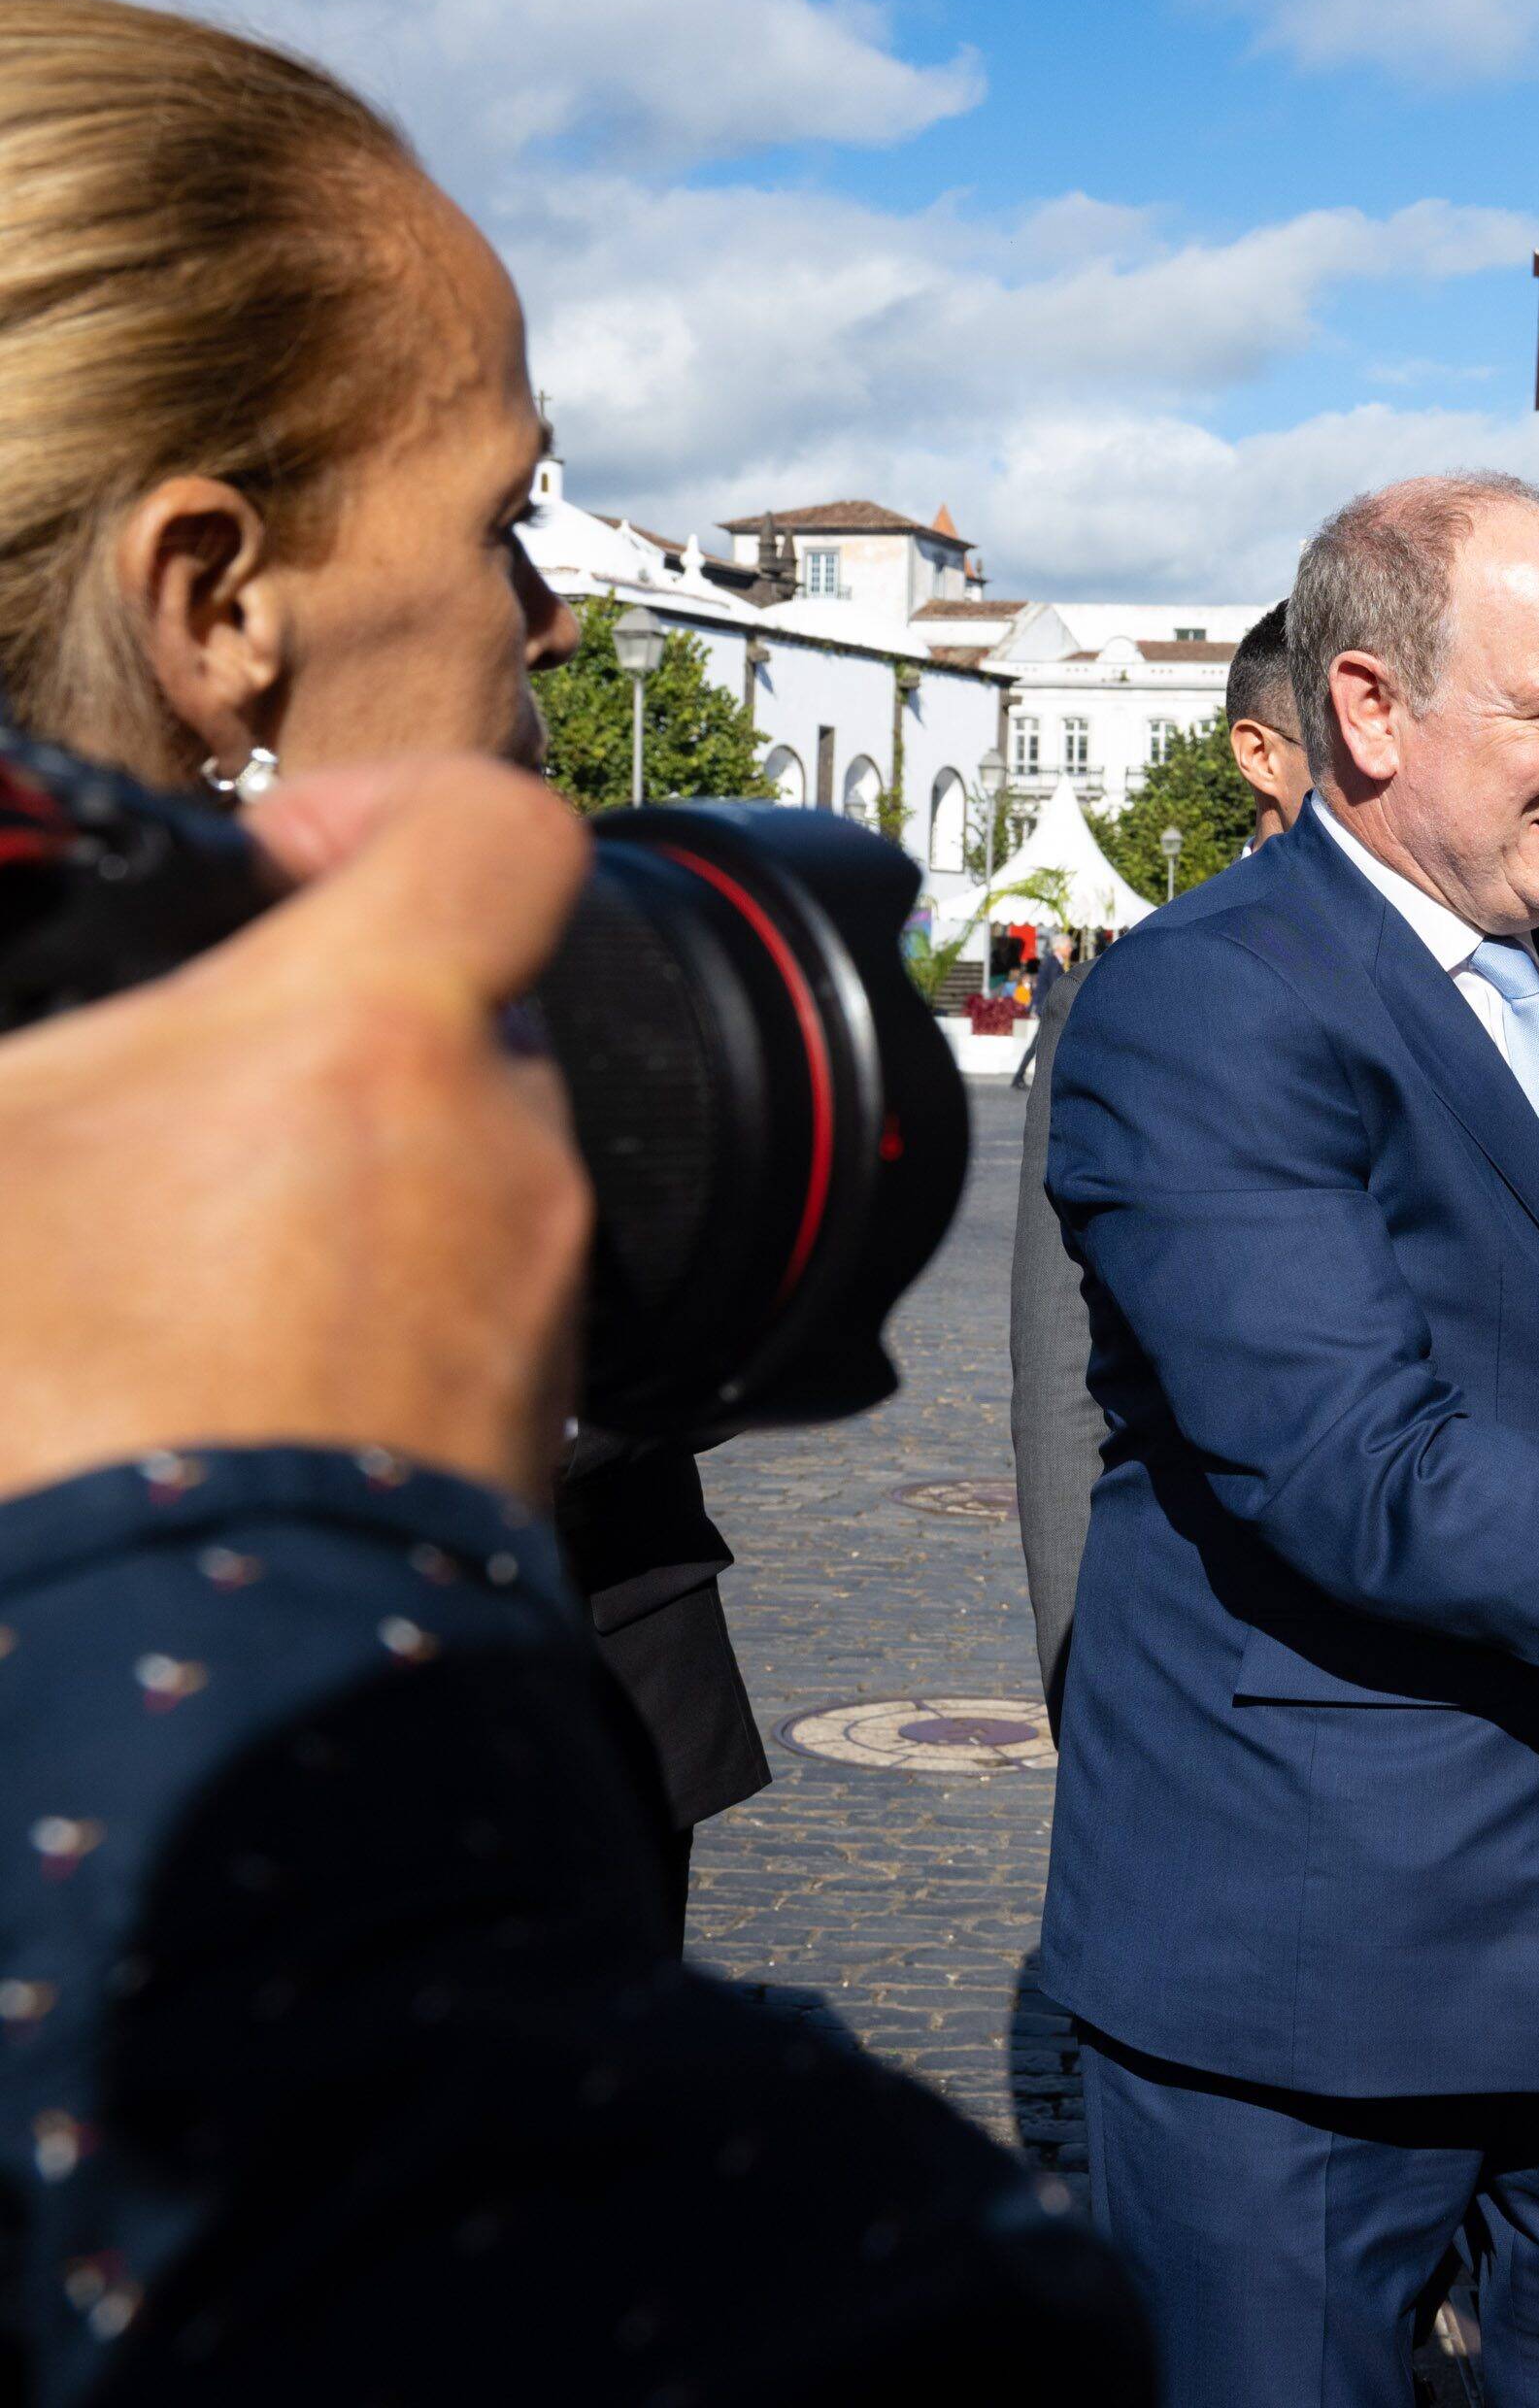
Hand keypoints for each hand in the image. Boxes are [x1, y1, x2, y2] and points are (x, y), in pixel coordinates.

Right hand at [0, 757, 592, 1507]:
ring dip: (325, 1183)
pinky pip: (455, 1305)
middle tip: (162, 1107)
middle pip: (447, 1012)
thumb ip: (28, 1061)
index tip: (276, 860)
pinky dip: (357, 1308)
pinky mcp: (532, 1412)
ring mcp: (539, 1285)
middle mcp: (504, 1138)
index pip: (494, 829)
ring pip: (444, 1169)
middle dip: (315, 1037)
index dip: (388, 808)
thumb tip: (52, 1086)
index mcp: (383, 1028)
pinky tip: (224, 1372)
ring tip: (167, 1266)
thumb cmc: (73, 1405)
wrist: (199, 1680)